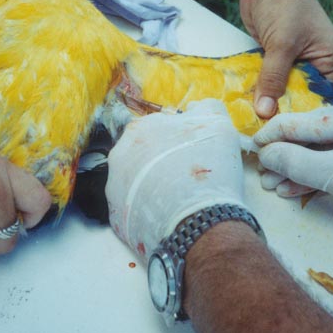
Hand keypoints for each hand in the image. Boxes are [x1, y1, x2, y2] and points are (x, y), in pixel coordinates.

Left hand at [105, 100, 247, 260]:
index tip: (192, 157)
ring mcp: (114, 185)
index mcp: (141, 128)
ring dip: (151, 186)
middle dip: (160, 163)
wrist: (200, 223)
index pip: (158, 130)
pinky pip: (131, 207)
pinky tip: (165, 216)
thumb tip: (194, 108)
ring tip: (176, 201)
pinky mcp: (115, 215)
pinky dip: (146, 210)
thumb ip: (206, 108)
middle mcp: (119, 153)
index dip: (178, 143)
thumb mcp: (219, 125)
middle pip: (143, 155)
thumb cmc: (210, 170)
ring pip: (134, 181)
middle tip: (184, 180)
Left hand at [240, 0, 332, 118]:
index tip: (282, 131)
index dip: (301, 112)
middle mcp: (317, 61)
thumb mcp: (281, 44)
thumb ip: (273, 78)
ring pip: (281, 87)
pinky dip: (258, 86)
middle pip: (299, 95)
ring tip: (250, 120)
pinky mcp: (275, 55)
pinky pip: (268, 78)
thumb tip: (266, 112)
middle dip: (281, 108)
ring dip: (266, 98)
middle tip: (262, 129)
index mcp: (331, 59)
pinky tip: (245, 102)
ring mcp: (295, 59)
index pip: (320, 96)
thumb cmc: (283, 3)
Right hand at [254, 100, 332, 226]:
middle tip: (260, 171)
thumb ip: (300, 161)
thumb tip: (267, 153)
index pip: (309, 120)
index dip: (277, 133)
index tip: (252, 145)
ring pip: (322, 154)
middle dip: (285, 155)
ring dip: (295, 170)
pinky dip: (312, 180)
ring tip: (271, 184)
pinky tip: (291, 190)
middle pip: (314, 136)